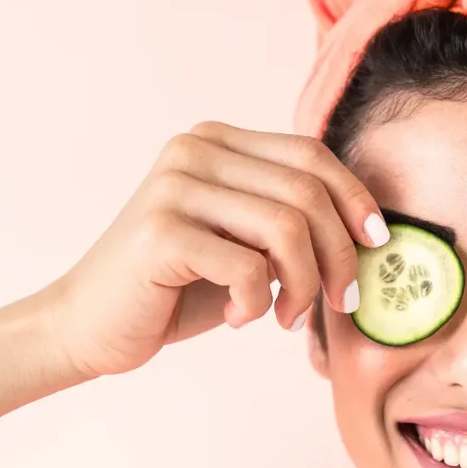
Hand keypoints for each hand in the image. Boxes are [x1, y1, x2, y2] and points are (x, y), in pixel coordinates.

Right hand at [49, 122, 387, 378]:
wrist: (90, 325)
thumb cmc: (179, 287)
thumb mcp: (245, 242)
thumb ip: (290, 221)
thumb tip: (368, 231)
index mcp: (218, 142)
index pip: (311, 155)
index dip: (355, 199)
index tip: (376, 244)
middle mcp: (194, 150)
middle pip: (307, 194)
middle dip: (339, 256)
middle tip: (339, 302)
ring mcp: (174, 187)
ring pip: (287, 230)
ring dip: (302, 286)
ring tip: (287, 316)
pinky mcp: (160, 232)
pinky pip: (248, 268)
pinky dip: (257, 304)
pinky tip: (237, 316)